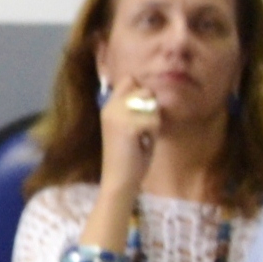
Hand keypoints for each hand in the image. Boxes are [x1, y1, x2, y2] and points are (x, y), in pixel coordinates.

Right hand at [94, 73, 162, 206]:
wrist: (119, 181)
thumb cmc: (129, 158)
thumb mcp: (132, 127)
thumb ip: (138, 109)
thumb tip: (151, 93)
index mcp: (108, 106)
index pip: (129, 80)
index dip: (141, 91)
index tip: (142, 112)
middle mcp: (110, 107)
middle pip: (145, 90)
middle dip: (152, 107)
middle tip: (144, 129)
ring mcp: (117, 115)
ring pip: (152, 105)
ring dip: (154, 121)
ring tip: (143, 137)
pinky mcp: (128, 127)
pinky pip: (154, 120)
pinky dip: (153, 134)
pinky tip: (143, 144)